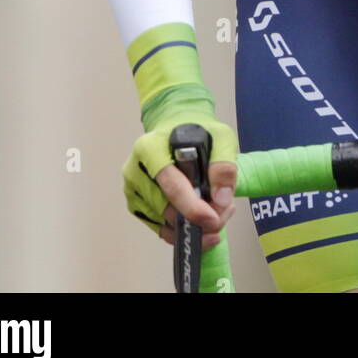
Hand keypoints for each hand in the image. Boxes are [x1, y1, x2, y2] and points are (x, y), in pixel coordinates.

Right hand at [123, 110, 238, 240]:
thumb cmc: (196, 130)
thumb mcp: (219, 136)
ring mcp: (133, 190)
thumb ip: (223, 164)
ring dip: (194, 227)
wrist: (176, 126)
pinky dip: (182, 231)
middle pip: (168, 210)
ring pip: (165, 224)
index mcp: (150, 149)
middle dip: (199, 220)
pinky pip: (161, 229)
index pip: (172, 186)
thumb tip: (221, 199)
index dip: (194, 208)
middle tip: (224, 213)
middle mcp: (135, 171)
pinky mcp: (136, 205)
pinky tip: (201, 221)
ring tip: (218, 212)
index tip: (213, 219)